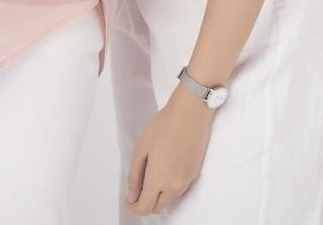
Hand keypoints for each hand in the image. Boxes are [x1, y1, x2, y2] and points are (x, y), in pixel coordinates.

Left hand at [125, 83, 212, 214]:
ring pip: (168, 201)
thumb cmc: (164, 126)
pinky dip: (168, 189)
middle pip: (156, 208)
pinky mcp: (194, 175)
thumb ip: (134, 176)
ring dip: (157, 196)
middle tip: (137, 188)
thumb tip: (132, 195)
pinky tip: (163, 171)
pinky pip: (178, 191)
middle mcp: (174, 186)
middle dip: (144, 203)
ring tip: (149, 175)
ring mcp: (186, 182)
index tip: (128, 199)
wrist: (190, 114)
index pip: (144, 208)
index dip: (133, 207)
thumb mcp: (141, 149)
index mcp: (158, 180)